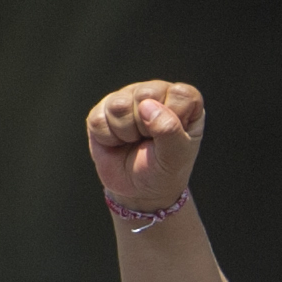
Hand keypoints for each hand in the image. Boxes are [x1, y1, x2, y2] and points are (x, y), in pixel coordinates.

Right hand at [86, 80, 204, 211]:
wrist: (138, 190)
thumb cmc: (164, 171)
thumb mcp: (175, 159)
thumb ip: (170, 132)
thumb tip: (147, 105)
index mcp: (182, 100)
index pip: (180, 94)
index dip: (173, 120)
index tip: (171, 139)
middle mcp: (155, 92)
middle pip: (144, 95)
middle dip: (145, 127)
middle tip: (149, 142)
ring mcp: (127, 96)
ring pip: (118, 106)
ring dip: (125, 133)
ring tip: (133, 141)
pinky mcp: (103, 107)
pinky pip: (99, 120)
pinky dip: (108, 138)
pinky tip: (117, 142)